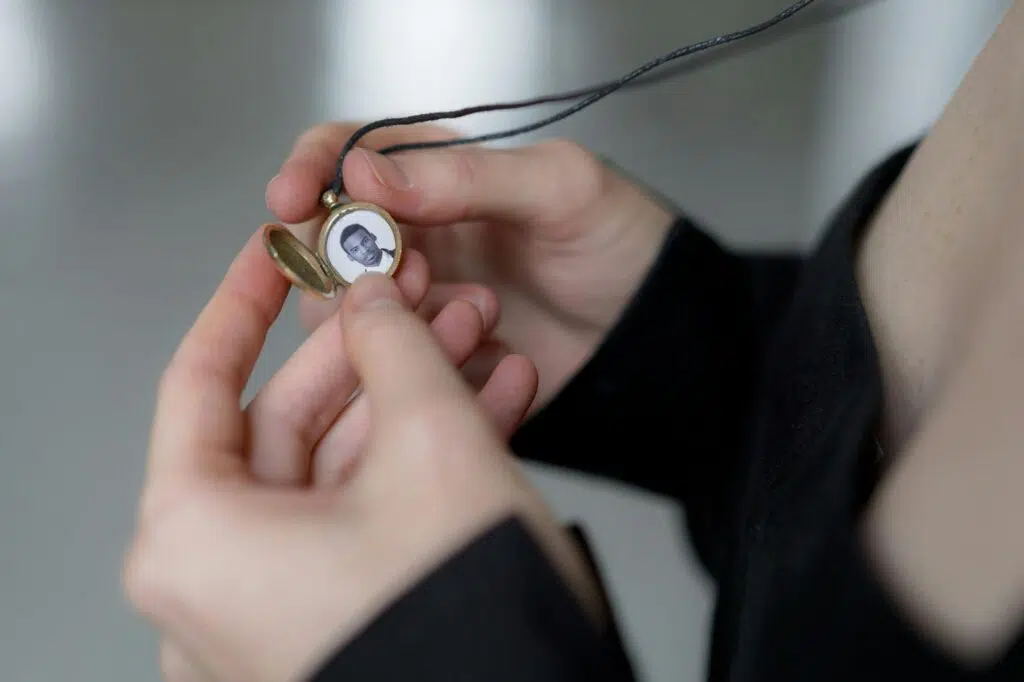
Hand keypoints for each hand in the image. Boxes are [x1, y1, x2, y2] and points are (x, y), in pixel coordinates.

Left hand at [124, 231, 604, 681]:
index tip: (277, 251)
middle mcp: (220, 585)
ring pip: (341, 469)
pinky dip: (422, 462)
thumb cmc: (461, 628)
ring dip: (415, 400)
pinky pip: (367, 518)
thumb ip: (396, 347)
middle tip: (421, 297)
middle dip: (373, 350)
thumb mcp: (433, 445)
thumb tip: (376, 299)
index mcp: (195, 542)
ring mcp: (279, 610)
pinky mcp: (337, 620)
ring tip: (479, 343)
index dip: (246, 299)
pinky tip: (490, 404)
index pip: (201, 381)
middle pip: (287, 425)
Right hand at [266, 122, 674, 407]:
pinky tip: (483, 352)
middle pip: (330, 240)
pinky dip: (418, 359)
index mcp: (438, 175)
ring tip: (473, 312)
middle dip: (350, 258)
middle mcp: (417, 236)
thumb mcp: (559, 189)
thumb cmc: (620, 243)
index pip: (347, 156)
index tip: (292, 197)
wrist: (655, 334)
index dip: (311, 170)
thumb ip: (466, 177)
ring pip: (348, 309)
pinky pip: (389, 363)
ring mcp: (421, 301)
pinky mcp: (432, 358)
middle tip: (410, 273)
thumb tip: (367, 173)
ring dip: (391, 314)